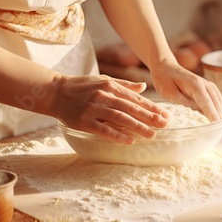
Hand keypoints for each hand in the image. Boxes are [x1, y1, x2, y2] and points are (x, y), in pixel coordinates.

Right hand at [52, 74, 167, 144]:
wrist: (55, 92)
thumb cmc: (82, 86)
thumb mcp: (103, 80)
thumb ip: (124, 85)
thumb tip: (144, 87)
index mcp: (110, 86)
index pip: (136, 98)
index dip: (152, 107)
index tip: (165, 114)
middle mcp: (104, 97)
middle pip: (131, 108)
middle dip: (150, 117)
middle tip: (165, 124)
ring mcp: (94, 109)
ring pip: (121, 119)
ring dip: (138, 127)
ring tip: (152, 134)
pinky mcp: (85, 121)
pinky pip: (104, 130)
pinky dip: (118, 135)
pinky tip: (130, 141)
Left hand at [150, 61, 221, 121]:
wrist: (165, 66)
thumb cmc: (164, 79)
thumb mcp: (169, 93)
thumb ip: (183, 102)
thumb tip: (196, 112)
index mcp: (195, 85)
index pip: (206, 102)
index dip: (211, 115)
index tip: (215, 126)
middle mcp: (204, 84)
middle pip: (216, 103)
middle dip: (217, 117)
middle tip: (215, 132)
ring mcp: (208, 84)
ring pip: (219, 101)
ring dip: (219, 113)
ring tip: (217, 128)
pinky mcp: (208, 87)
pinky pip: (217, 99)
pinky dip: (218, 108)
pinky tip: (216, 117)